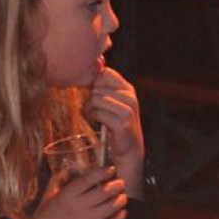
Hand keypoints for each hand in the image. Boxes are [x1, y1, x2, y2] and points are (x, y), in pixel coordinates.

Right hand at [22, 165, 128, 218]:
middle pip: (103, 193)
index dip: (102, 173)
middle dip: (116, 186)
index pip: (88, 180)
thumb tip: (72, 167)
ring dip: (120, 201)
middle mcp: (78, 206)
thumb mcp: (49, 195)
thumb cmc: (44, 218)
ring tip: (123, 197)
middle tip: (121, 183)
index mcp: (67, 195)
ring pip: (109, 208)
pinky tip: (122, 213)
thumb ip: (59, 179)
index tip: (111, 169)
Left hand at [85, 65, 144, 193]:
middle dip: (90, 97)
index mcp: (128, 89)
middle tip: (90, 107)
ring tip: (89, 113)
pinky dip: (90, 116)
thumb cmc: (116, 124)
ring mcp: (128, 109)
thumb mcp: (114, 102)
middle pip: (98, 87)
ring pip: (97, 99)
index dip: (95, 82)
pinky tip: (92, 119)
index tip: (93, 93)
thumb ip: (105, 88)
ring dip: (88, 107)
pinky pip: (98, 112)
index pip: (106, 73)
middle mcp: (130, 97)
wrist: (129, 149)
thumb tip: (93, 69)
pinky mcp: (121, 122)